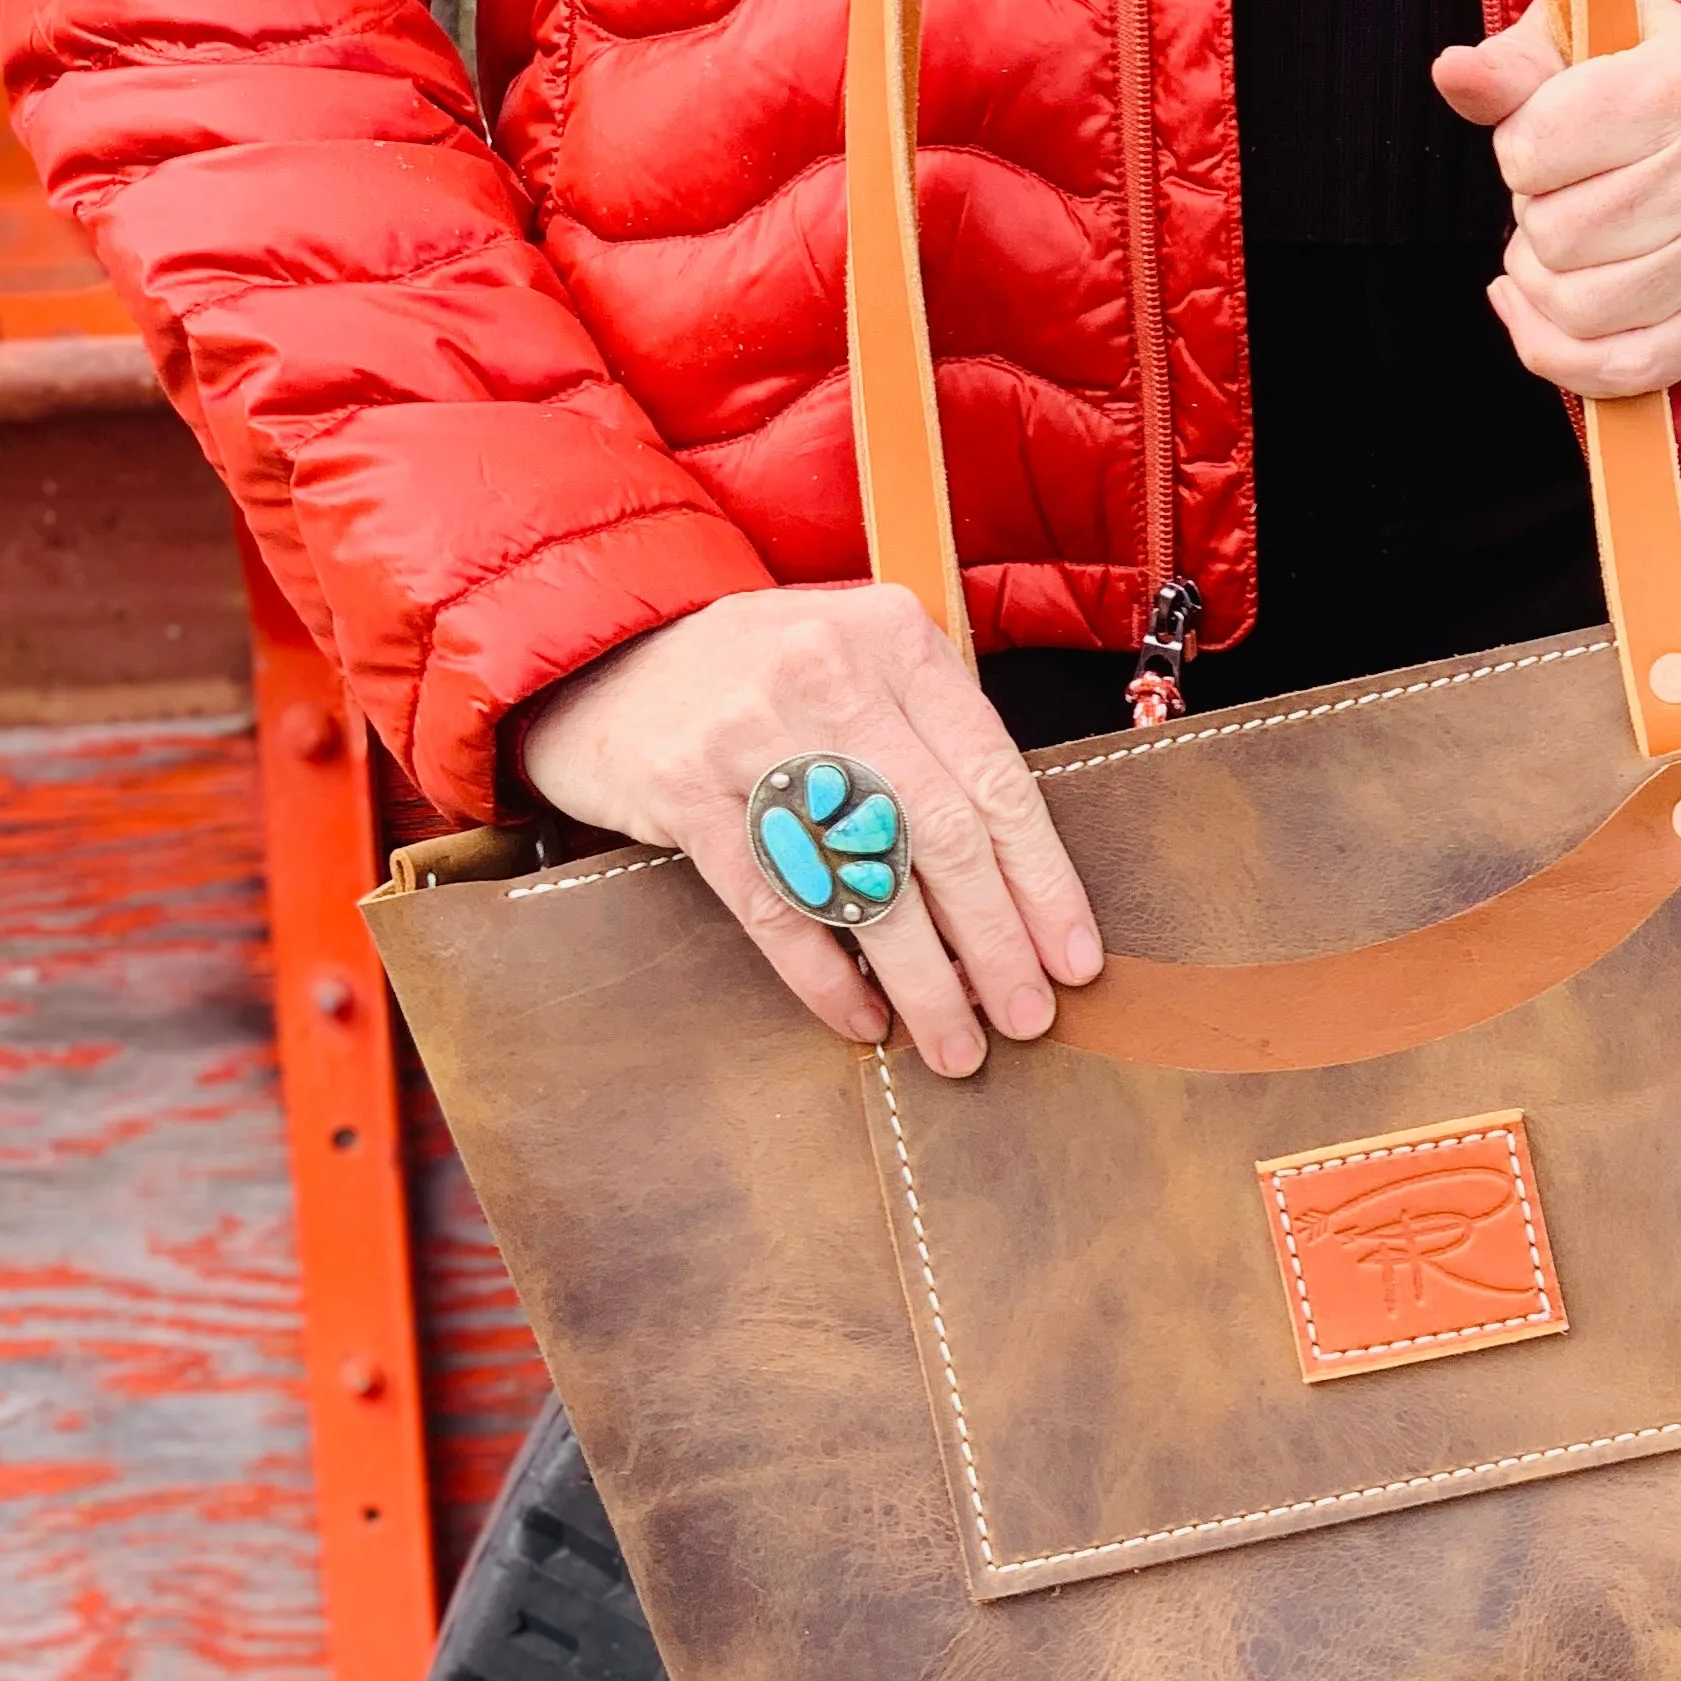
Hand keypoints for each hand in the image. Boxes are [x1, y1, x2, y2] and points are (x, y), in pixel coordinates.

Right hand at [515, 585, 1100, 1074]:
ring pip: (864, 881)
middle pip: (942, 836)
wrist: (606, 659)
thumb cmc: (763, 676)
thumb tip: (1021, 881)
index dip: (1043, 881)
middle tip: (1026, 1016)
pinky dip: (826, 977)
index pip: (996, 778)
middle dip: (996, 944)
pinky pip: (776, 910)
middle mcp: (829, 674)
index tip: (1074, 960)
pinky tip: (866, 1020)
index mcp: (893, 636)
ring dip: (923, 980)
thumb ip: (935, 736)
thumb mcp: (859, 662)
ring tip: (958, 1044)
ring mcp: (751, 734)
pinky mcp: (687, 793)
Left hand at [1434, 0, 1680, 398]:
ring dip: (1541, 287)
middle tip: (1555, 197)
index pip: (1538, 148)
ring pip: (1580, 310)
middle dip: (1532, 221)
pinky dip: (1559, 353)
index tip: (1540, 141)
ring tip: (1555, 249)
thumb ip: (1515, 65)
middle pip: (1558, 237)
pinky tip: (1538, 314)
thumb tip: (1455, 74)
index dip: (1516, 152)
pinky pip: (1622, 370)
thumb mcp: (1588, 43)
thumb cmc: (1655, 80)